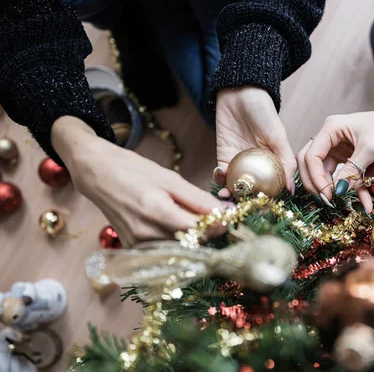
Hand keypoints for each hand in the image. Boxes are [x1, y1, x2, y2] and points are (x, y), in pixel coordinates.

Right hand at [51, 116, 224, 246]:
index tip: (227, 217)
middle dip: (207, 232)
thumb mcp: (169, 178)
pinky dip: (176, 242)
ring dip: (193, 239)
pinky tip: (179, 227)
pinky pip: (163, 251)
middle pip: (190, 243)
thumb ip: (197, 198)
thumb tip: (223, 211)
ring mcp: (136, 244)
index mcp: (155, 211)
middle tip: (216, 218)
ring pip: (178, 250)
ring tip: (197, 220)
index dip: (216, 225)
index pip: (197, 230)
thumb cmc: (134, 170)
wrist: (97, 174)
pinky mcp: (132, 248)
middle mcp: (144, 233)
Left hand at [215, 86, 295, 196]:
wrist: (239, 92)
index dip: (268, 199)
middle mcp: (258, 167)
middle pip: (253, 190)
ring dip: (230, 193)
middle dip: (246, 201)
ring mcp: (240, 163)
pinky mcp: (224, 156)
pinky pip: (221, 174)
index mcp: (274, 163)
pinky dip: (219, 177)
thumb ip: (286, 161)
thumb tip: (291, 189)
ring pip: (236, 185)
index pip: (273, 187)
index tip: (263, 208)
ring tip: (227, 196)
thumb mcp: (278, 136)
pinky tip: (220, 173)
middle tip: (241, 207)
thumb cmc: (263, 111)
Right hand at [298, 96, 373, 212]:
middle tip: (325, 200)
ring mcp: (339, 148)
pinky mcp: (349, 158)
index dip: (315, 177)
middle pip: (310, 163)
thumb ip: (353, 170)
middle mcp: (330, 138)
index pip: (311, 155)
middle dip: (316, 183)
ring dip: (332, 188)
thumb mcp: (371, 148)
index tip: (327, 194)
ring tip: (339, 204)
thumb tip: (338, 190)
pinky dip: (353, 189)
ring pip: (326, 172)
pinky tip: (365, 203)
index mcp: (330, 129)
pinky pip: (345, 176)